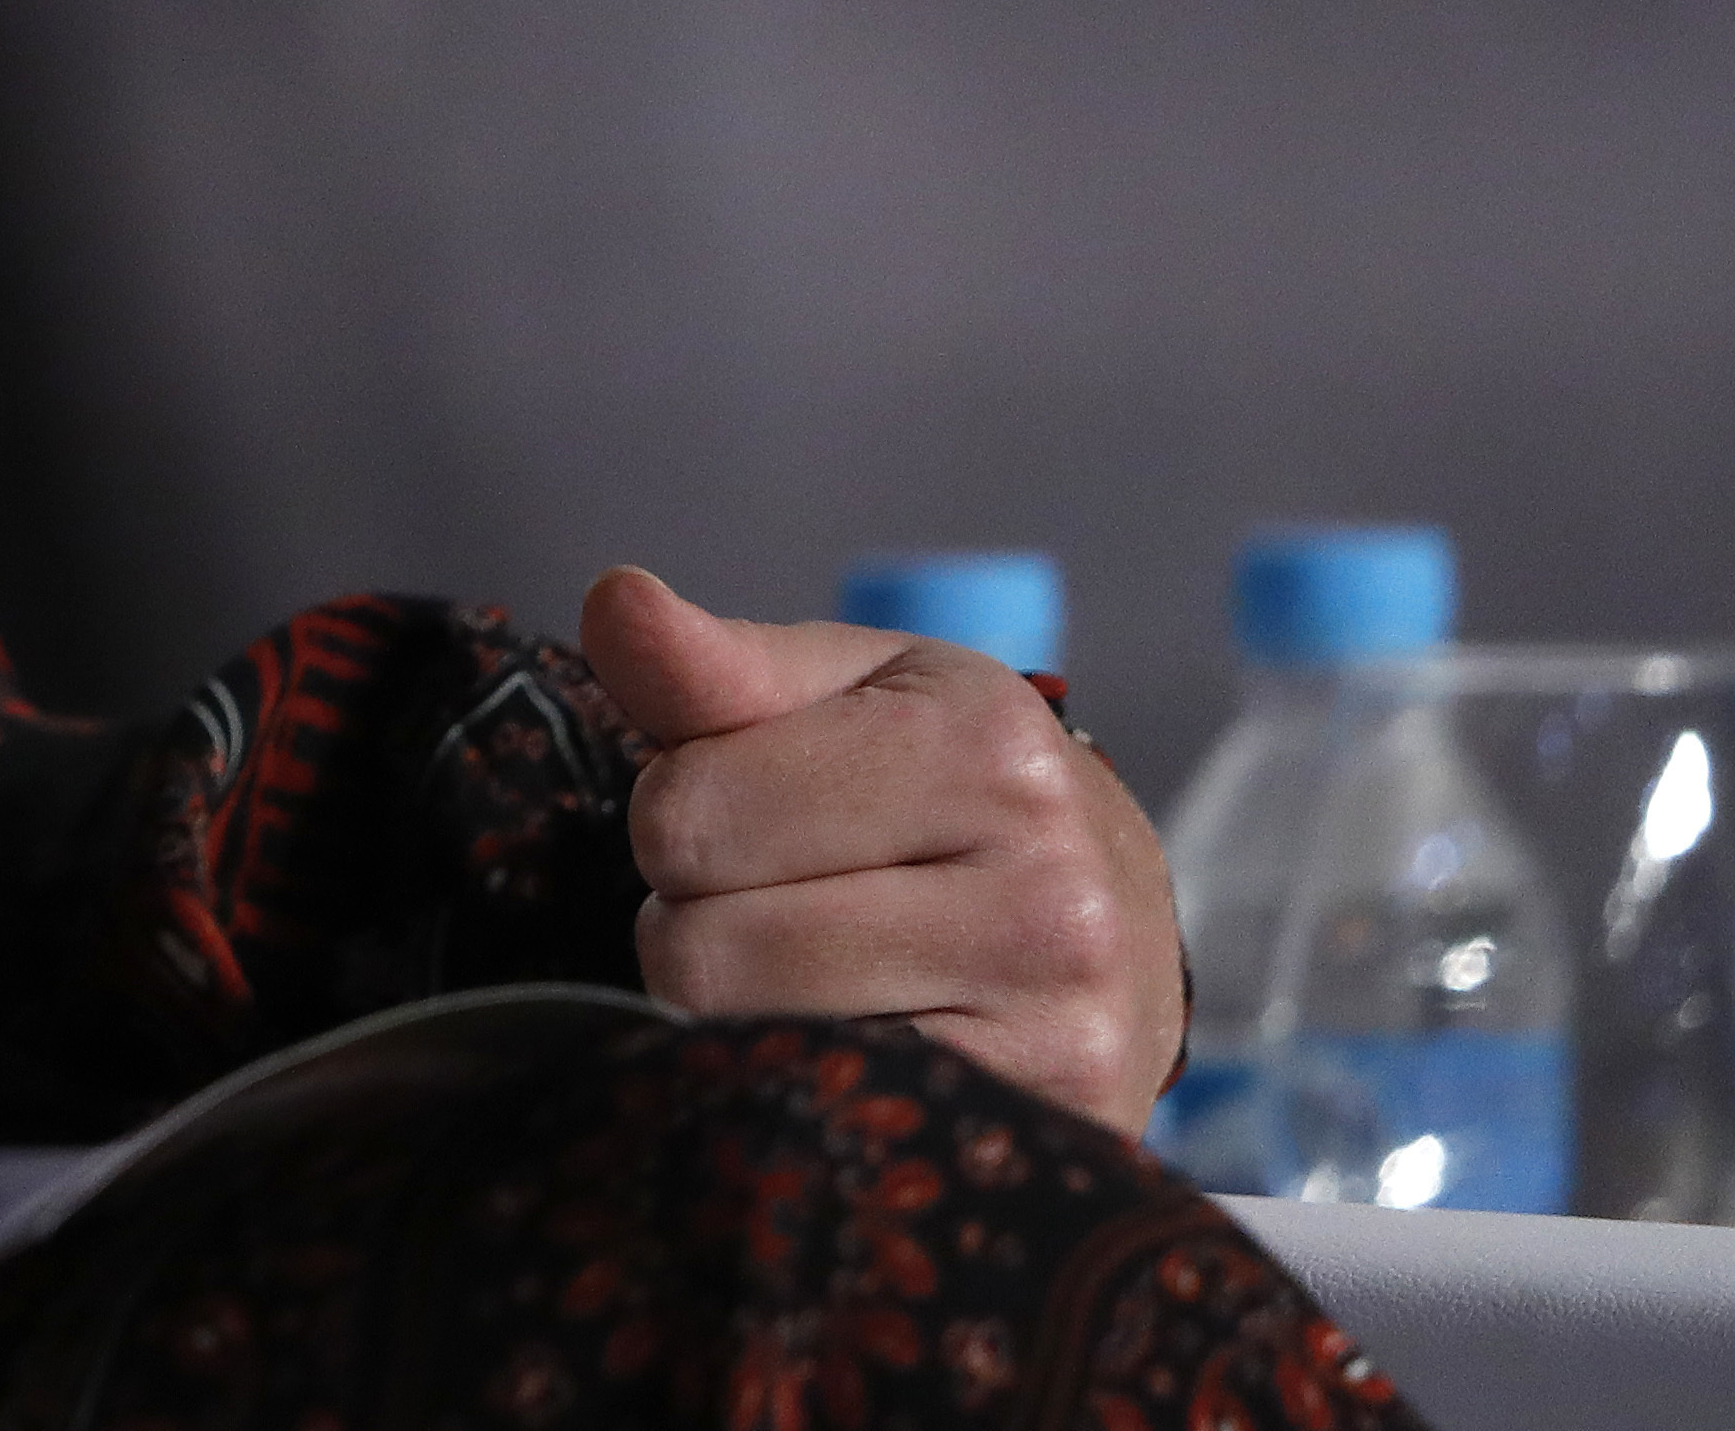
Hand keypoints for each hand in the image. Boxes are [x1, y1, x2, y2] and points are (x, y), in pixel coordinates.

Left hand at [582, 564, 1183, 1127]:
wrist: (1118, 928)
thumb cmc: (953, 786)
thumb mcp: (851, 692)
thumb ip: (715, 662)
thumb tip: (616, 601)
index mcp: (989, 747)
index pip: (685, 813)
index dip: (680, 815)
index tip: (752, 815)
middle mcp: (1046, 895)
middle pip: (702, 948)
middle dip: (701, 921)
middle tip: (784, 900)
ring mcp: (1058, 1033)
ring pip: (749, 1045)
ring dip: (740, 1010)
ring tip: (818, 966)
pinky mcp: (1050, 1132)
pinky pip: (822, 1120)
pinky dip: (806, 1083)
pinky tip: (867, 1037)